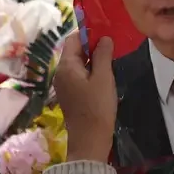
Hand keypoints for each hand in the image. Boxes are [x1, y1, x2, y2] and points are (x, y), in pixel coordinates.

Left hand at [53, 33, 115, 162]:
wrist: (89, 140)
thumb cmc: (97, 107)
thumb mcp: (104, 78)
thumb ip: (103, 54)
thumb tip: (104, 37)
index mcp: (66, 66)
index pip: (74, 39)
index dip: (89, 33)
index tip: (107, 34)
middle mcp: (60, 72)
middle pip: (75, 50)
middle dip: (92, 46)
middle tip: (112, 48)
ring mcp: (63, 84)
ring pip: (78, 63)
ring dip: (93, 60)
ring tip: (111, 61)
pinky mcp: (69, 94)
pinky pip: (78, 75)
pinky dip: (90, 71)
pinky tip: (104, 77)